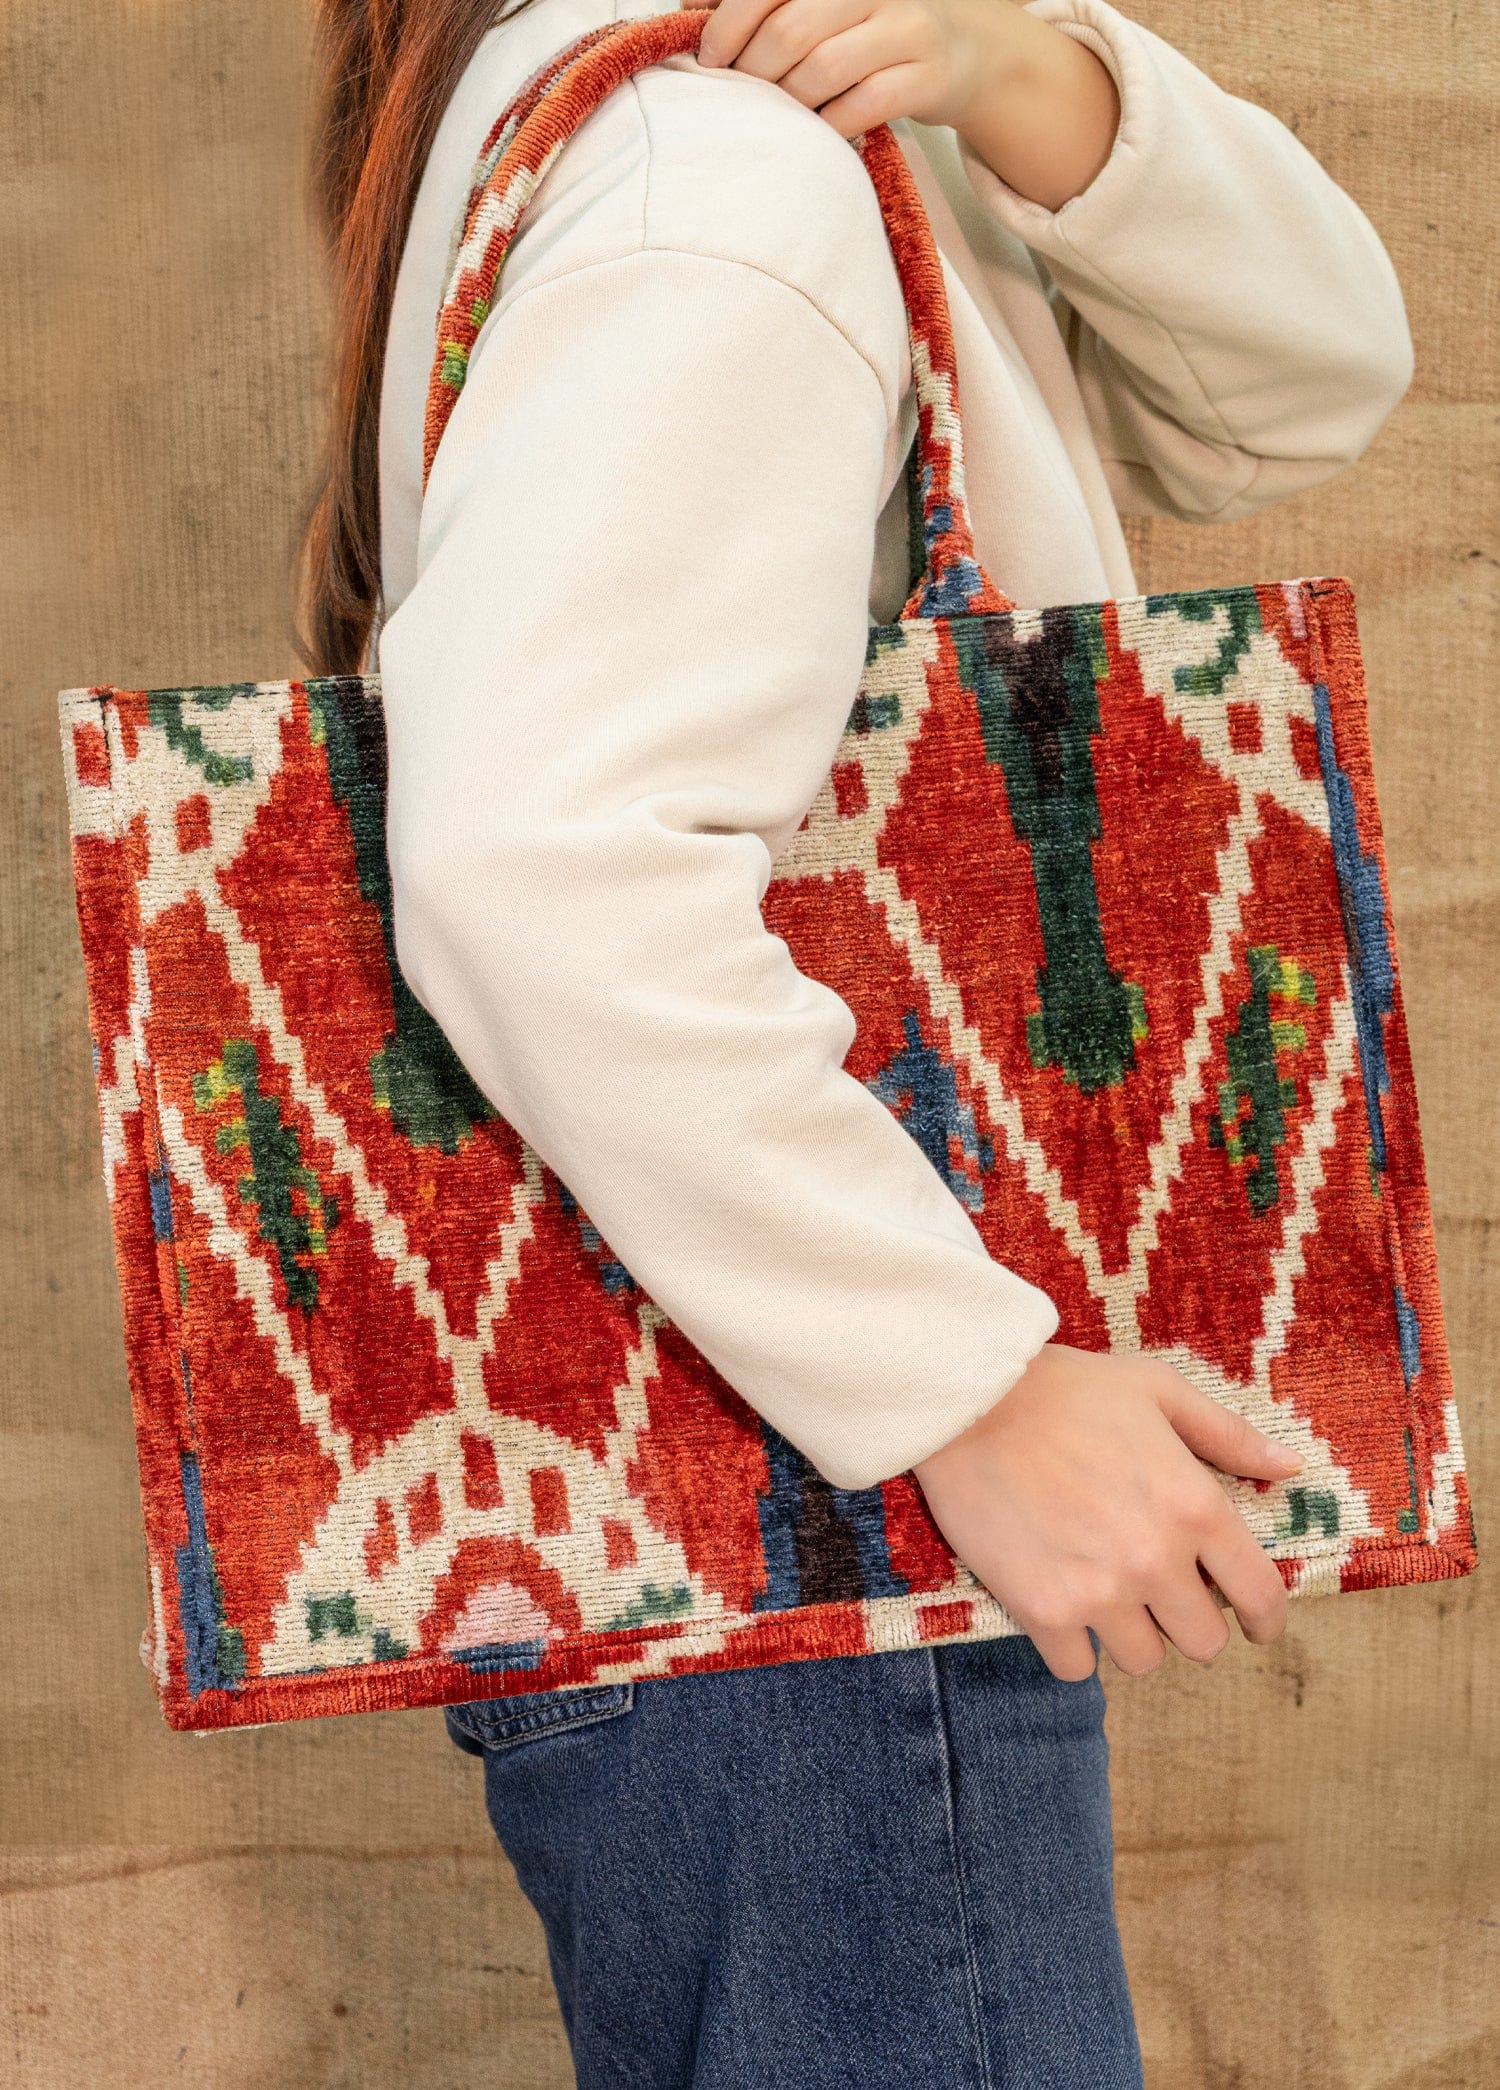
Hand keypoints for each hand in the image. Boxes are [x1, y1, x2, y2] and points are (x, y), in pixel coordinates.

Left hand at [695, 0, 1119, 208]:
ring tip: (782, 114)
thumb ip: (777, 4)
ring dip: (791, 102)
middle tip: (744, 95)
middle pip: (792, 29)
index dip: (731, 21)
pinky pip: (861, 107)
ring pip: (824, 70)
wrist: (973, 51)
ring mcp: (907, 29)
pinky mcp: (928, 77)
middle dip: (756, 70)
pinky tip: (820, 131)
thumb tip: (696, 8)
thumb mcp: (831, 4)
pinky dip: (831, 125)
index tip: (711, 56)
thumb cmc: (881, 29)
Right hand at [911, 1341, 1304, 1681]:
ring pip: (1143, 1661)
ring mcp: (1098, 1591)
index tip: (1256, 1625)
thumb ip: (1228, 1435)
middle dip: (1189, 1621)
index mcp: (1195, 1506)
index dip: (1266, 1620)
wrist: (968, 1400)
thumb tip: (1290, 1469)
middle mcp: (1156, 1559)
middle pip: (1204, 1642)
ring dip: (1132, 1635)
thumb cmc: (1066, 1387)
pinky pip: (1077, 1668)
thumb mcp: (1157, 1390)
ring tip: (1107, 1596)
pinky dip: (1074, 1647)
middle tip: (1161, 1594)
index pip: (1260, 1595)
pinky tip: (1063, 1607)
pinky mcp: (1042, 1609)